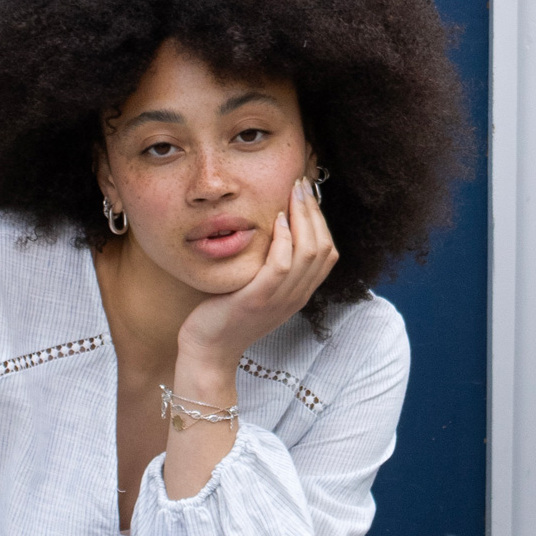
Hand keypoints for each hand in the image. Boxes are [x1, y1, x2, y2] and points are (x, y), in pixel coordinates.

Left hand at [176, 177, 339, 371]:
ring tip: (292, 192)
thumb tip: (273, 231)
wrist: (209, 351)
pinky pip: (281, 264)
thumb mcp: (257, 290)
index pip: (327, 253)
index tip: (306, 195)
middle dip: (315, 211)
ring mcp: (279, 299)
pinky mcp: (258, 299)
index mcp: (299, 294)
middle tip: (301, 184)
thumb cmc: (226, 316)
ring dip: (303, 217)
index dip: (321, 220)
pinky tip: (275, 219)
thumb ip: (271, 267)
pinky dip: (283, 238)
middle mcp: (296, 297)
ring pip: (308, 252)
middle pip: (323, 248)